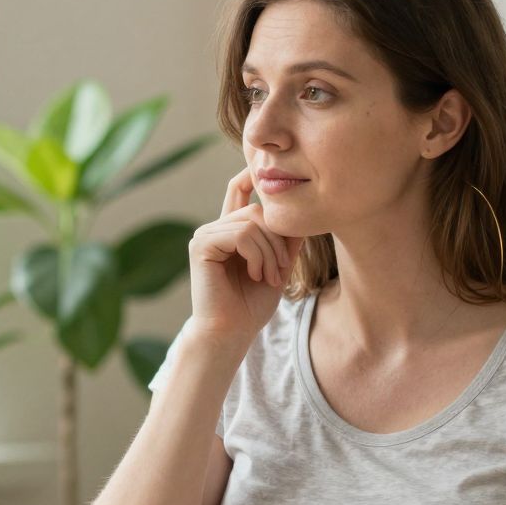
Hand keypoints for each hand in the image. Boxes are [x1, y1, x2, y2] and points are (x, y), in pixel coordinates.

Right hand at [187, 168, 302, 348]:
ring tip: (269, 277)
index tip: (270, 172)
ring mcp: (206, 235)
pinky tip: (255, 274)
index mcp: (230, 232)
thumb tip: (304, 211)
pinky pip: (241, 234)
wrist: (231, 332)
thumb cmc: (251, 306)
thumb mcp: (278, 267)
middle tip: (282, 270)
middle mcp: (215, 228)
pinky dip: (256, 255)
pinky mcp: (201, 245)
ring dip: (270, 253)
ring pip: (251, 222)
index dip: (252, 175)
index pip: (239, 190)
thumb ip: (286, 240)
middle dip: (278, 240)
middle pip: (258, 211)